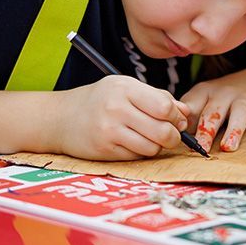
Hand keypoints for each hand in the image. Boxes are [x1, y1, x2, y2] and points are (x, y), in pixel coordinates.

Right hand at [53, 75, 189, 159]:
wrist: (60, 118)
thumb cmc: (99, 100)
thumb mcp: (126, 88)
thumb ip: (157, 97)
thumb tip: (186, 113)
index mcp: (125, 88)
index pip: (164, 106)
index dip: (177, 117)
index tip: (177, 120)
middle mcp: (116, 108)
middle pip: (163, 131)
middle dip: (173, 137)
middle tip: (170, 135)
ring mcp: (109, 130)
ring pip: (152, 147)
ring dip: (156, 146)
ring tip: (148, 138)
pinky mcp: (105, 150)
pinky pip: (137, 156)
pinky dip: (140, 152)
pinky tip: (131, 143)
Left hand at [181, 79, 245, 151]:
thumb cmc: (218, 101)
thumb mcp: (201, 102)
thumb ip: (187, 117)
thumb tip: (170, 136)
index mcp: (204, 93)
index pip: (192, 105)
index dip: (184, 119)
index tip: (176, 133)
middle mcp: (224, 93)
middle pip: (214, 111)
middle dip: (207, 129)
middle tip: (201, 148)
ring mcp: (245, 98)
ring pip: (240, 112)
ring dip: (234, 130)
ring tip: (228, 147)